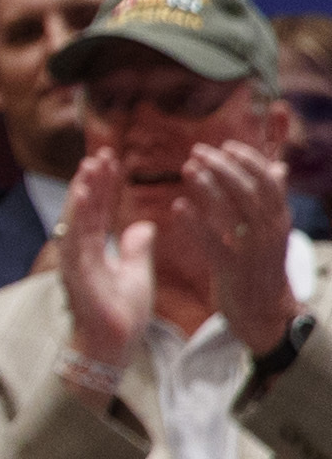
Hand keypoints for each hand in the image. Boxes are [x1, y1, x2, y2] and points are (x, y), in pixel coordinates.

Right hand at [57, 145, 153, 378]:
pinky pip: (75, 237)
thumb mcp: (138, 275)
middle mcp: (82, 252)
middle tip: (101, 152)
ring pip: (78, 218)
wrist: (113, 346)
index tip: (111, 161)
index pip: (100, 211)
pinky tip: (82, 193)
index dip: (104, 186)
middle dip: (93, 180)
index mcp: (96, 251)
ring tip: (91, 163)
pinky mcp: (75, 272)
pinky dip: (77, 214)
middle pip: (87, 209)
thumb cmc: (122, 316)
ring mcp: (75, 261)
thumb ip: (138, 249)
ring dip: (83, 190)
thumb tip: (145, 226)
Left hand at [181, 137, 301, 354]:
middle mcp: (270, 232)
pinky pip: (214, 244)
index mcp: (279, 219)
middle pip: (251, 191)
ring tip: (187, 168)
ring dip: (209, 187)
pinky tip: (178, 206)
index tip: (225, 145)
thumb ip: (271, 199)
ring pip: (234, 213)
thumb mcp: (271, 230)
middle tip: (198, 151)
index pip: (269, 180)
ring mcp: (253, 252)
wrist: (265, 313)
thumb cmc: (262, 265)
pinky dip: (196, 223)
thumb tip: (279, 167)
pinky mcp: (233, 272)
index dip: (248, 159)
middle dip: (224, 167)